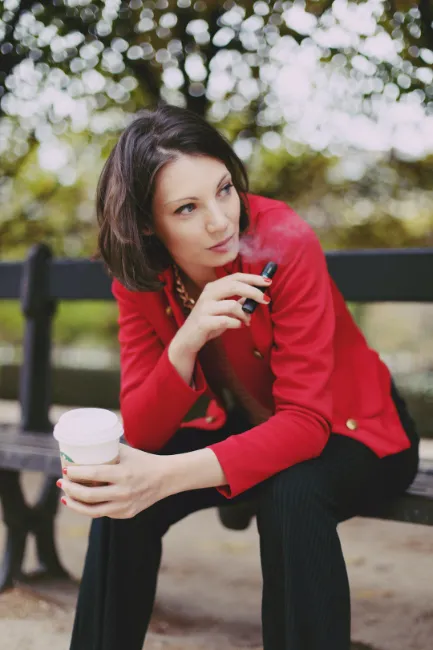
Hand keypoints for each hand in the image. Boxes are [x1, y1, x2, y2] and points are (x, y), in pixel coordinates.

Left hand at [57, 444, 171, 518]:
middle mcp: (124, 492)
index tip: (65, 469)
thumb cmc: (144, 461)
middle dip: (70, 489)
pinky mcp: (126, 514)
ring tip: (65, 497)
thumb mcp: (127, 452)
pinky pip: (103, 513)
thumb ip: (107, 450)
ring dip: (75, 504)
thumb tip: (84, 447)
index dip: (76, 473)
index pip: (93, 475)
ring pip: (92, 511)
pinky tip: (82, 502)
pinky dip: (90, 508)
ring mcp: (125, 506)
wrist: (166, 478)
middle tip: (62, 482)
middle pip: (88, 495)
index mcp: (124, 474)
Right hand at [175, 272, 271, 354]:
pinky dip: (236, 324)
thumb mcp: (223, 310)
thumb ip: (237, 302)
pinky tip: (238, 326)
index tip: (268, 282)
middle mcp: (207, 294)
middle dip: (253, 292)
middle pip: (234, 286)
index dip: (252, 278)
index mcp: (213, 288)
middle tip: (266, 300)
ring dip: (245, 314)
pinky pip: (225, 321)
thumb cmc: (208, 322)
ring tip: (247, 321)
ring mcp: (204, 308)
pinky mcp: (203, 322)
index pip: (235, 277)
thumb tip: (256, 296)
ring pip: (231, 305)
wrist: (188, 339)